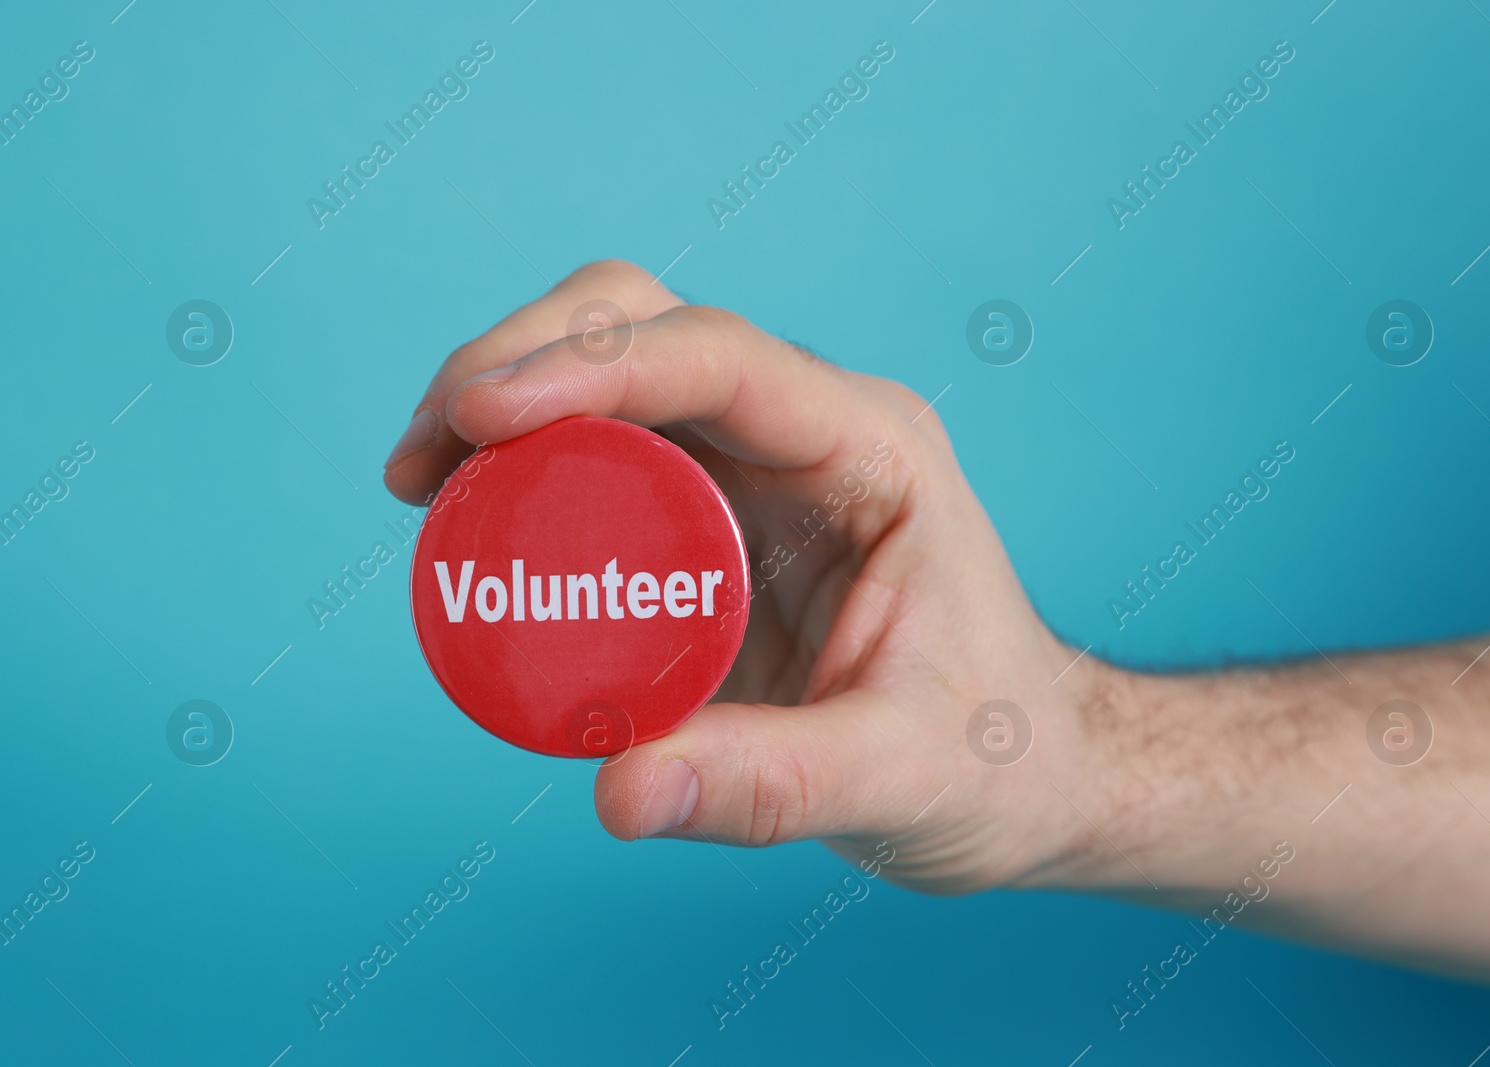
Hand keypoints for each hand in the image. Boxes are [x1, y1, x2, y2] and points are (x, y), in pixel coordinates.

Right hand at [384, 260, 1116, 893]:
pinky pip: (604, 455)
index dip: (588, 365)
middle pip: (642, 325)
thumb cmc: (996, 758)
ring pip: (610, 369)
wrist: (1026, 771)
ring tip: (421, 485)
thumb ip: (771, 787)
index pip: (720, 357)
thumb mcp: (901, 776)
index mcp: (872, 450)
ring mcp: (757, 466)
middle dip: (518, 361)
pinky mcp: (716, 517)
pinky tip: (469, 519)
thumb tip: (618, 795)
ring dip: (504, 399)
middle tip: (425, 459)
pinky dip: (526, 466)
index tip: (476, 415)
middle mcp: (808, 431)